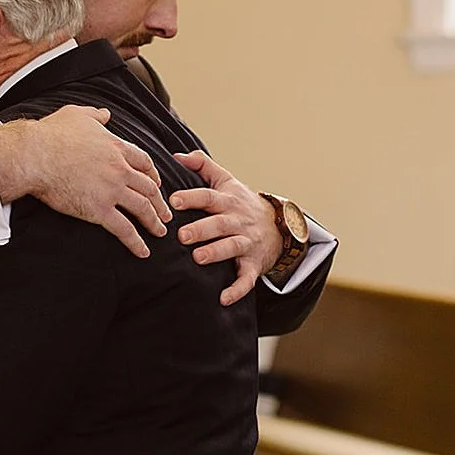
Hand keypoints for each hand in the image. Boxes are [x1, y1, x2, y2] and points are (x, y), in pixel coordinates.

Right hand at [0, 106, 170, 258]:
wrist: (35, 156)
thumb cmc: (51, 134)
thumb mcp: (76, 115)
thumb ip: (95, 115)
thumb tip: (106, 113)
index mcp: (116, 147)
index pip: (144, 163)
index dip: (153, 175)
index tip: (157, 184)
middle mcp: (120, 169)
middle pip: (149, 187)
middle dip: (160, 201)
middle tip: (166, 212)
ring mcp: (111, 190)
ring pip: (143, 208)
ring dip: (154, 222)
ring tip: (160, 231)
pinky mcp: (99, 210)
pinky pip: (124, 229)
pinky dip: (136, 242)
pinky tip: (143, 251)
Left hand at [167, 150, 282, 305]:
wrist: (280, 226)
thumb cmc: (241, 203)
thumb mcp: (227, 181)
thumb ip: (203, 166)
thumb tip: (176, 156)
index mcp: (228, 201)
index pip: (209, 197)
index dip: (192, 198)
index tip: (174, 200)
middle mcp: (238, 221)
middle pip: (219, 224)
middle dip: (201, 229)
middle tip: (181, 235)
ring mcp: (247, 243)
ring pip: (232, 247)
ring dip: (216, 253)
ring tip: (198, 258)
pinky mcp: (254, 264)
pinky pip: (246, 278)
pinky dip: (237, 289)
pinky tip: (222, 299)